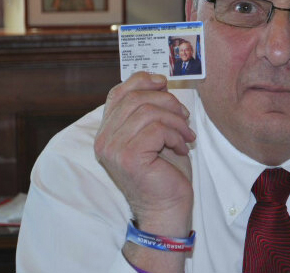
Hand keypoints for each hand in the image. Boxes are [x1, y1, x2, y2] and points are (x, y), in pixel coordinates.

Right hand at [94, 72, 195, 235]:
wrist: (167, 209)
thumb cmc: (164, 173)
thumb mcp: (155, 134)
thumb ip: (150, 111)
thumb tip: (160, 83)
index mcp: (107, 132)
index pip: (118, 93)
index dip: (141, 81)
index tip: (164, 83)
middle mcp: (104, 140)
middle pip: (135, 98)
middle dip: (167, 102)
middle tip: (184, 116)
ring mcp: (113, 149)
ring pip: (148, 111)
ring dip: (175, 120)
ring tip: (186, 134)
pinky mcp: (129, 157)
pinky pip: (157, 129)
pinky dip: (176, 135)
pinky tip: (181, 148)